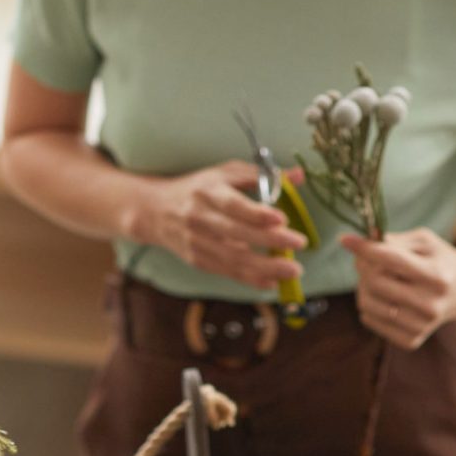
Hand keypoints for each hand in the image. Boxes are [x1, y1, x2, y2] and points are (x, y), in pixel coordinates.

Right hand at [140, 161, 307, 289]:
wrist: (155, 211)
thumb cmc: (198, 188)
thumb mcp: (225, 173)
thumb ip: (261, 175)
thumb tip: (299, 176)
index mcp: (207, 191)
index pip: (232, 205)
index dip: (256, 214)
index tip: (281, 219)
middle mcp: (199, 217)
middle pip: (236, 233)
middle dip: (270, 241)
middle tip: (299, 243)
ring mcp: (196, 242)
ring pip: (233, 259)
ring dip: (266, 267)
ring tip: (293, 271)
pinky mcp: (197, 260)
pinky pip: (227, 272)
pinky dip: (251, 279)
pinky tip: (272, 281)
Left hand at [341, 228, 455, 348]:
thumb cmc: (437, 260)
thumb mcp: (422, 242)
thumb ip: (391, 241)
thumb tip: (355, 242)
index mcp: (438, 276)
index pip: (392, 261)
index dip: (365, 249)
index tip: (345, 239)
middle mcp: (431, 305)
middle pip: (375, 282)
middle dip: (363, 266)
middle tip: (366, 259)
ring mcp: (422, 326)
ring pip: (366, 302)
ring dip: (362, 285)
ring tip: (375, 277)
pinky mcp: (411, 340)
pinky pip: (368, 319)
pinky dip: (368, 304)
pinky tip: (383, 296)